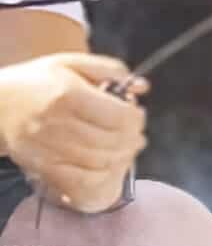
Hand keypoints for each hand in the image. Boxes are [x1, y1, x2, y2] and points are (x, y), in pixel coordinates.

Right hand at [0, 53, 147, 213]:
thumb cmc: (36, 82)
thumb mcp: (69, 64)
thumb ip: (109, 70)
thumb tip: (142, 86)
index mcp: (68, 95)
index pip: (121, 117)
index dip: (136, 118)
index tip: (134, 114)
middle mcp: (59, 124)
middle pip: (116, 141)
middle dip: (133, 138)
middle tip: (134, 134)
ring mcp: (50, 148)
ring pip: (104, 162)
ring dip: (122, 156)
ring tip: (123, 146)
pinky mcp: (44, 167)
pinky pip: (84, 182)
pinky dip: (103, 176)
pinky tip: (106, 163)